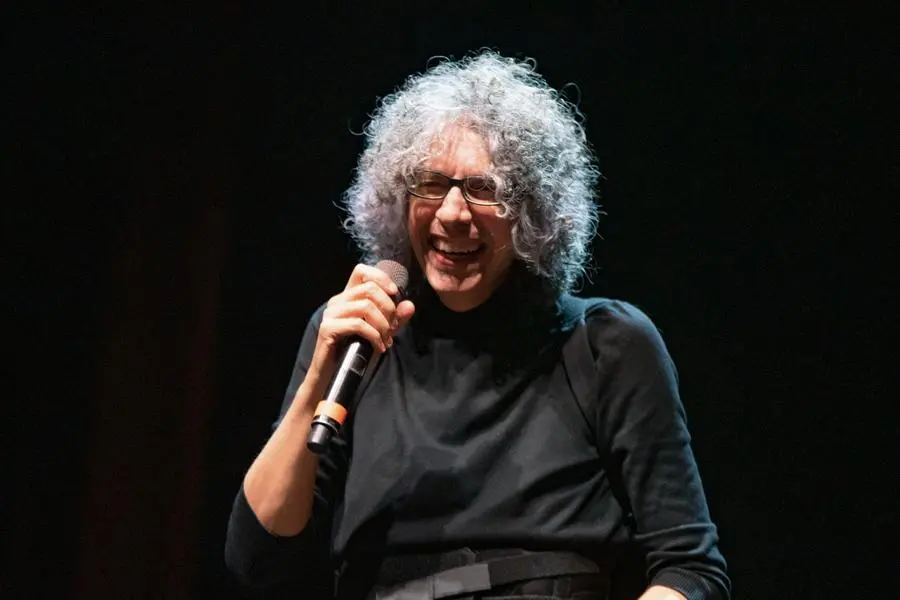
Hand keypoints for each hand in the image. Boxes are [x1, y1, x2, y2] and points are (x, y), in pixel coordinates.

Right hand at [308, 263, 415, 385]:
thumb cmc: (355, 351)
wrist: (333, 376)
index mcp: (347, 297)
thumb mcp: (380, 332)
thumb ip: (394, 319)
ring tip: (386, 340)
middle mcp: (337, 301)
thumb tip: (410, 305)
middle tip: (392, 328)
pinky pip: (358, 324)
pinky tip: (378, 347)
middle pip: (369, 289)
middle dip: (388, 308)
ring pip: (365, 306)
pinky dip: (374, 336)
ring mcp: (331, 314)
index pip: (361, 271)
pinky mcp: (328, 329)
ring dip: (382, 325)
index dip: (380, 277)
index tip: (394, 293)